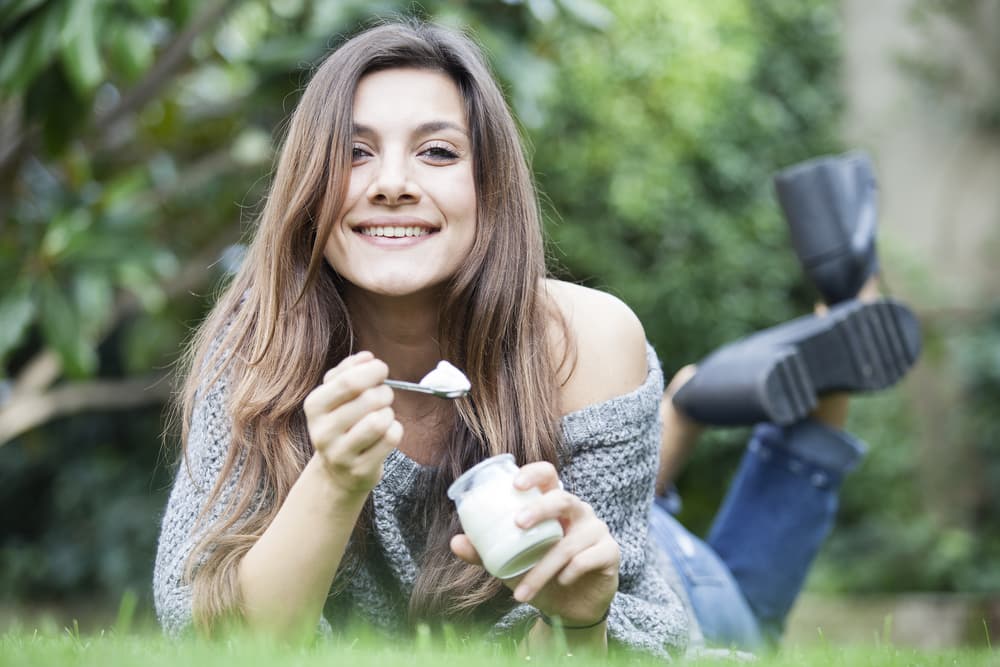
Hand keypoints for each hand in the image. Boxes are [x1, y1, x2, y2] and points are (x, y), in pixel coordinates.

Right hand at [303, 351, 403, 496]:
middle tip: (384, 394)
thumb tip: (367, 357)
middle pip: (369, 400)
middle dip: (385, 392)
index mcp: (314, 406)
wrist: (337, 472)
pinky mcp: (360, 470)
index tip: (381, 369)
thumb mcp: (335, 395)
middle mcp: (323, 431)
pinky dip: (396, 430)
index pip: (349, 382)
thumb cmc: (341, 424)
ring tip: (383, 415)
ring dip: (389, 413)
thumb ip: (348, 370)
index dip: (372, 371)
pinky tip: (386, 432)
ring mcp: (340, 454)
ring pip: (380, 421)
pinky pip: (391, 438)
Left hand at [450, 461, 618, 626]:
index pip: (549, 475)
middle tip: (518, 523)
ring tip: (522, 590)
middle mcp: (578, 511)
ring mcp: (597, 530)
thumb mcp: (510, 565)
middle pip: (563, 499)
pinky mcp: (610, 552)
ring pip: (569, 544)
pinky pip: (587, 559)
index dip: (534, 473)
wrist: (569, 610)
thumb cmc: (540, 575)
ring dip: (543, 569)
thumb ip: (485, 554)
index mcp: (554, 505)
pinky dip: (570, 573)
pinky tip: (562, 582)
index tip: (515, 483)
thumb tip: (454, 542)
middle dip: (540, 509)